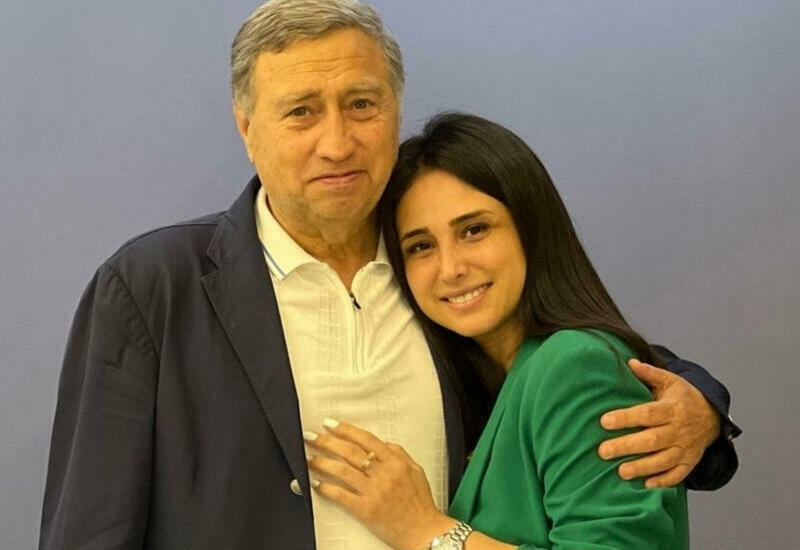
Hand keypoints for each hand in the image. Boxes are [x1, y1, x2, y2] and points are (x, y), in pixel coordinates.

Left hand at [304, 420, 454, 549]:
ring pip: (341, 471)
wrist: (423, 531)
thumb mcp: (416, 470)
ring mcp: (373, 492)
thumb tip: (381, 443)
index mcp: (395, 462)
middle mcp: (383, 474)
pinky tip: (316, 483)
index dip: (345, 429)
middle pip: (349, 452)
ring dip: (321, 462)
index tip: (330, 424)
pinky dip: (326, 488)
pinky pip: (341, 495)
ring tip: (308, 457)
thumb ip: (399, 453)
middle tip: (311, 436)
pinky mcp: (365, 510)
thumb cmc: (420, 503)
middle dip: (327, 442)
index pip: (366, 439)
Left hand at [597, 359, 720, 487]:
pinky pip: (678, 474)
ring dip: (643, 467)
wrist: (712, 415)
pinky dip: (664, 481)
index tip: (604, 421)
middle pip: (652, 440)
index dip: (626, 418)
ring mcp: (686, 447)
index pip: (647, 414)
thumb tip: (630, 363)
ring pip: (663, 460)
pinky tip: (646, 485)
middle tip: (603, 451)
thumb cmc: (683, 396)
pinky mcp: (690, 461)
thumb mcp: (669, 380)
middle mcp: (679, 429)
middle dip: (627, 447)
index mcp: (672, 408)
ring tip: (621, 472)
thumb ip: (649, 373)